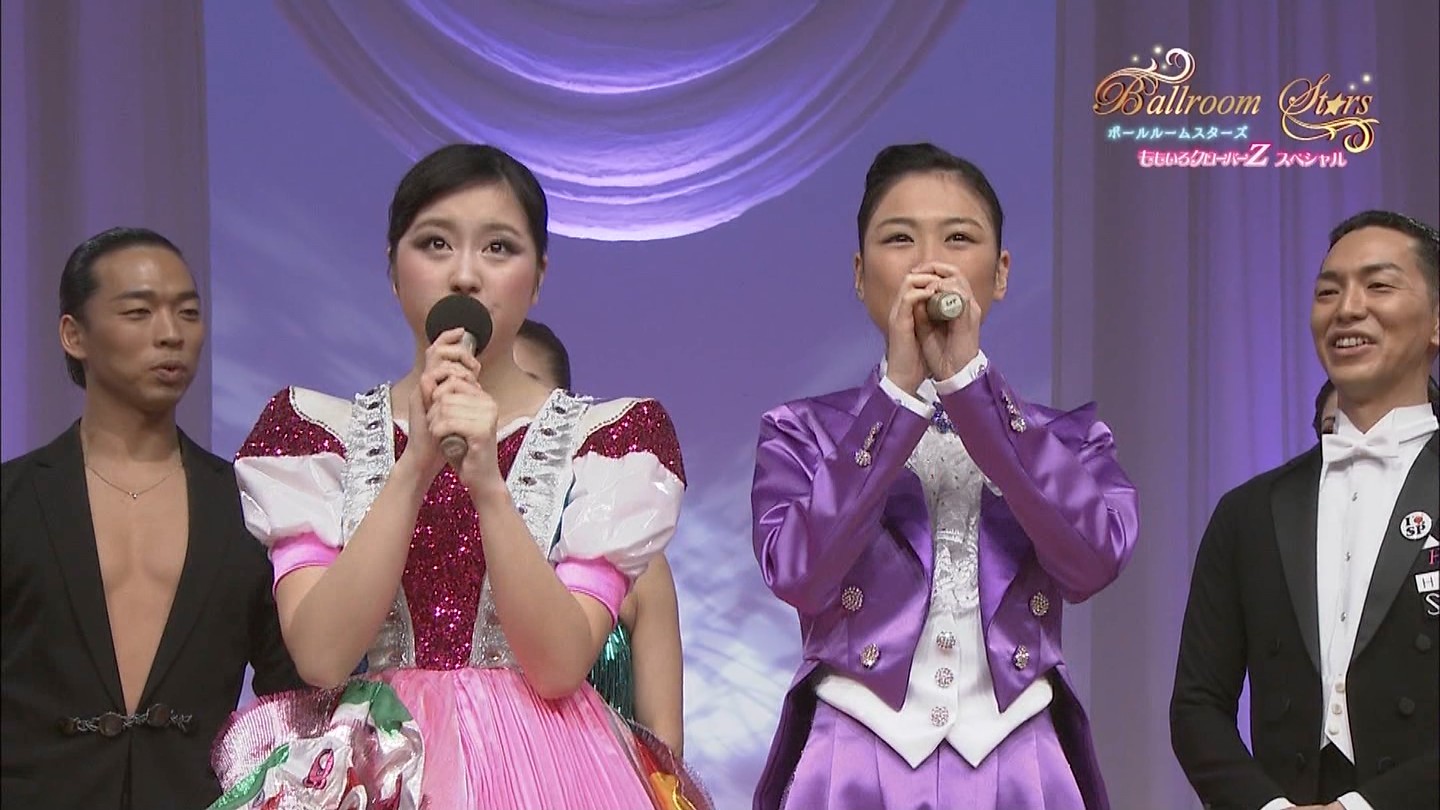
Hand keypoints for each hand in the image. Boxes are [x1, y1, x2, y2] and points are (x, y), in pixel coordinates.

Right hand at [401, 328, 482, 478]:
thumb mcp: (457, 411)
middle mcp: (425, 385)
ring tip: (470, 371)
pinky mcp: (419, 400)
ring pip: (433, 362)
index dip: (448, 339)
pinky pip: (429, 378)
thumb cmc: (444, 438)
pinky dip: (447, 377)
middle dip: (454, 346)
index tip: (463, 332)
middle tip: (471, 356)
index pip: (437, 353)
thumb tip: (475, 384)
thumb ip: (462, 395)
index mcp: (433, 385)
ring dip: (455, 362)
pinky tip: (461, 383)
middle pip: (434, 351)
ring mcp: (421, 391)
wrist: (426, 457)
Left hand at [426, 370, 501, 493]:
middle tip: (436, 428)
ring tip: (439, 435)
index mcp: (484, 398)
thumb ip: (445, 398)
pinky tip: (442, 440)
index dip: (436, 397)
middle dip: (433, 412)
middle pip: (446, 395)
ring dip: (434, 423)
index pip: (453, 381)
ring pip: (444, 407)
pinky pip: (448, 422)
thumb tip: (427, 378)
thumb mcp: (455, 419)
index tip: (437, 416)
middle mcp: (489, 403)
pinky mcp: (482, 431)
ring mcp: (487, 416)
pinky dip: (438, 431)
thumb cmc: (465, 450)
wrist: (480, 478)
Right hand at [883, 271, 942, 395]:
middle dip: (932, 272)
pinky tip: (937, 298)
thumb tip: (947, 306)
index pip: (916, 281)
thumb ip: (933, 318)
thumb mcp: (929, 334)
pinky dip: (924, 293)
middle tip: (948, 278)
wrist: (906, 378)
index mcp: (908, 310)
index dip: (933, 275)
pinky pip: (910, 297)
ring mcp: (898, 313)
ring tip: (944, 287)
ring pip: (909, 281)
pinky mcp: (899, 321)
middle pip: (913, 276)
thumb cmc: (917, 359)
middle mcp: (901, 308)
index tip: (950, 279)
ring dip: (929, 280)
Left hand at [912, 262, 980, 380]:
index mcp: (958, 305)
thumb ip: (923, 310)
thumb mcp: (927, 327)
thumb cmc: (941, 353)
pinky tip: (932, 292)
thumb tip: (914, 294)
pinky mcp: (971, 318)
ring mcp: (971, 310)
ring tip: (925, 283)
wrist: (953, 373)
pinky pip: (961, 296)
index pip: (950, 276)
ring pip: (959, 280)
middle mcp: (967, 304)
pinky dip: (946, 290)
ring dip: (940, 278)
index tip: (915, 271)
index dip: (933, 270)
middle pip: (956, 273)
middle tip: (918, 270)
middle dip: (936, 268)